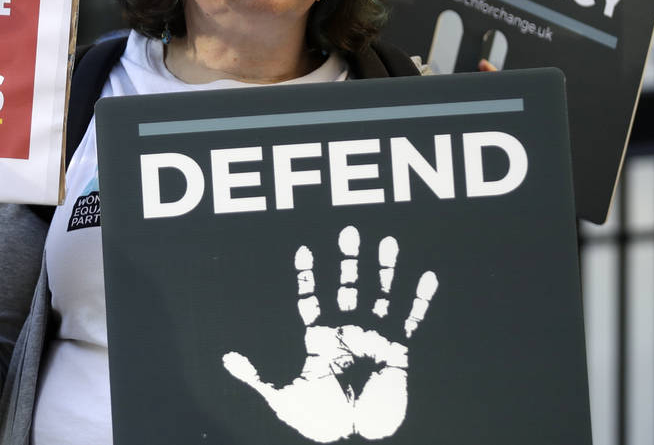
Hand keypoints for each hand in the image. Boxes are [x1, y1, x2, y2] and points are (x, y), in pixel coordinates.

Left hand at [222, 227, 437, 441]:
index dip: (308, 276)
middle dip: (349, 260)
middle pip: (348, 287)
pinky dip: (419, 299)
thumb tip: (226, 356)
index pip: (312, 299)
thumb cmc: (321, 421)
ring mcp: (373, 338)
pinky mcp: (397, 351)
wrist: (355, 437)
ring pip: (380, 295)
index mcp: (321, 339)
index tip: (303, 250)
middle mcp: (347, 332)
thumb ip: (256, 376)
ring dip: (385, 269)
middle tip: (349, 230)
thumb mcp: (282, 397)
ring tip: (388, 241)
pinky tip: (427, 276)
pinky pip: (411, 319)